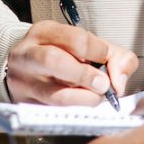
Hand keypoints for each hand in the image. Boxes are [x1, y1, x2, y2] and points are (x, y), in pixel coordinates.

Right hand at [5, 20, 138, 105]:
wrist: (26, 68)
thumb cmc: (61, 54)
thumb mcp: (87, 45)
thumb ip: (114, 57)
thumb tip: (119, 82)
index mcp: (45, 32)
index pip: (75, 38)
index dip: (97, 50)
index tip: (106, 58)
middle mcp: (29, 54)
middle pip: (54, 61)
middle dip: (85, 75)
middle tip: (103, 84)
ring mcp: (24, 81)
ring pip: (53, 94)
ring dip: (82, 98)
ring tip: (96, 97)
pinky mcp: (26, 104)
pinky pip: (53, 112)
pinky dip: (74, 109)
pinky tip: (81, 104)